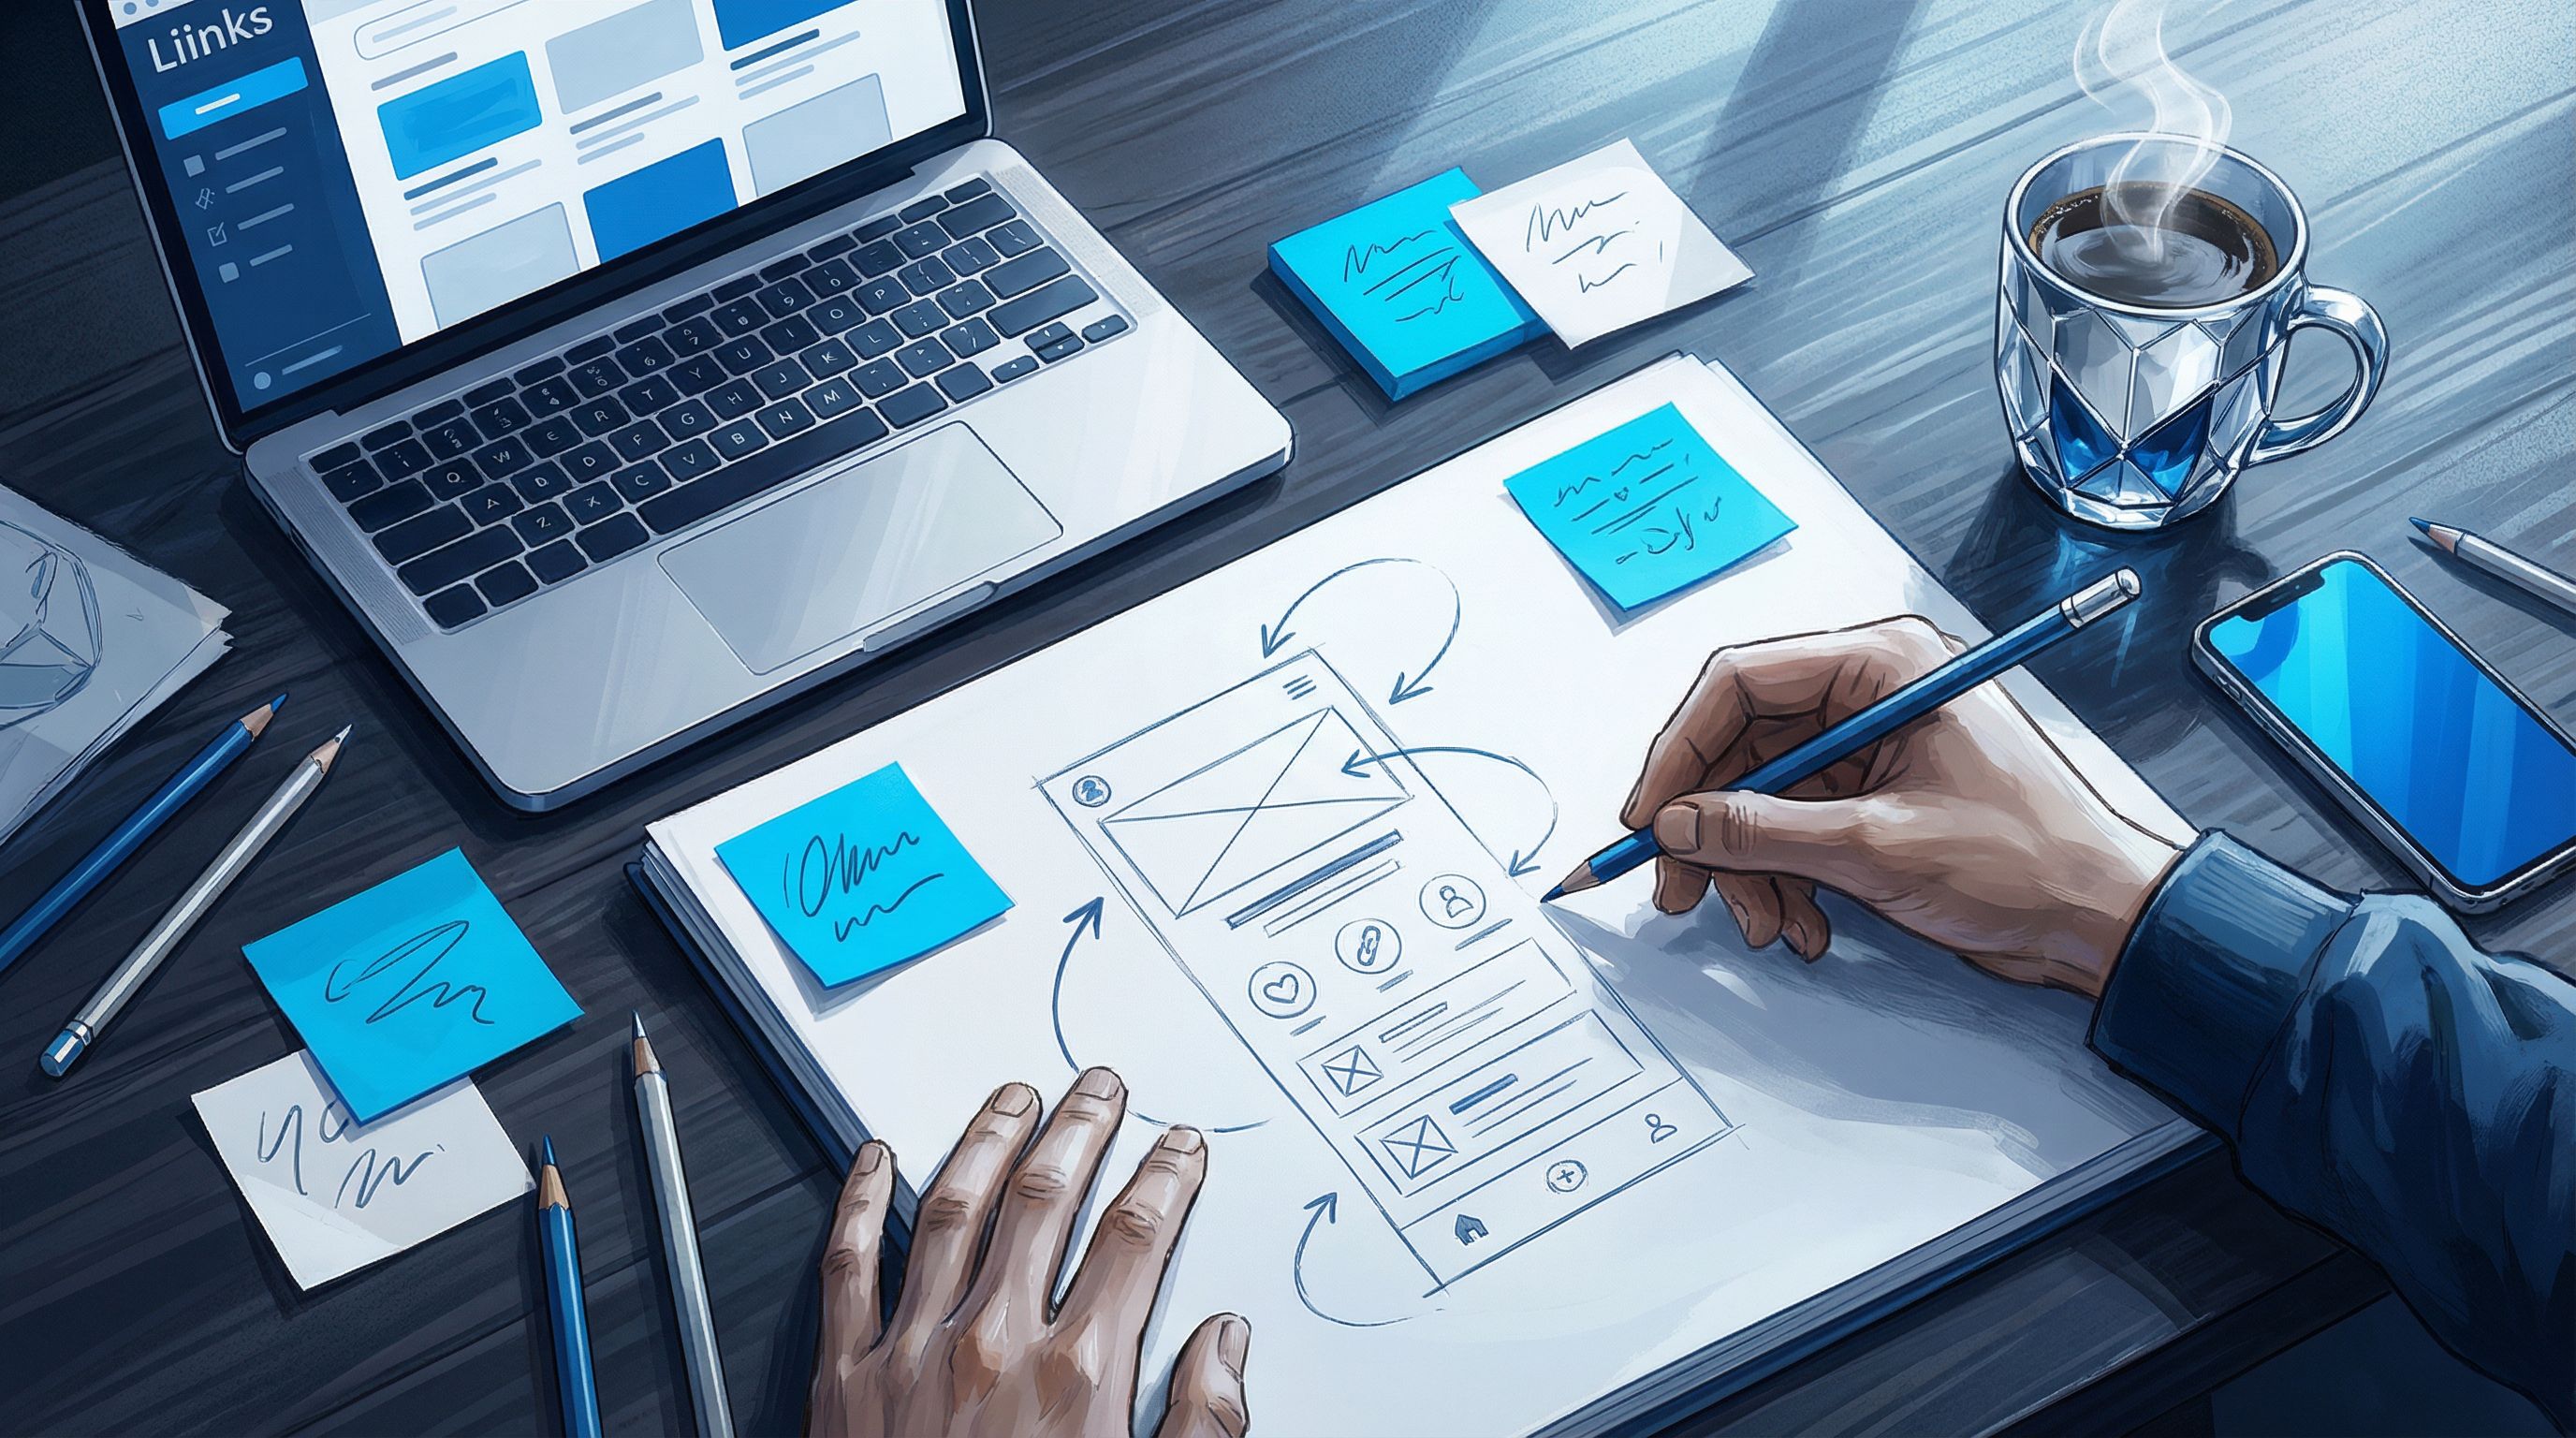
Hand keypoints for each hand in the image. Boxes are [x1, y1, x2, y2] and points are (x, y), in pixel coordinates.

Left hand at [808, 1068, 1249, 1437]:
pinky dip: (860, 1201)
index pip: (1136, 1236)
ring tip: (1012, 1097)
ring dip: (988, 1137)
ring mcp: (911, 1355)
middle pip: (1047, 1198)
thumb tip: (1223, 1346)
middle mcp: (993, 1348)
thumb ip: (1201, 1426)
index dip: (1166, 1175)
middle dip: (1082, 1127)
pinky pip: (848, 1266)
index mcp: (1078, 1380)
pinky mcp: (843, 1380)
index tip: (1179, 1149)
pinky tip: (875, 1159)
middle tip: (1100, 1088)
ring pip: (952, 1207)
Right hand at [1622, 616, 2182, 997]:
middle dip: (1711, 826)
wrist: (2102, 918)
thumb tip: (1680, 824)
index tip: (1650, 815)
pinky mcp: (1873, 794)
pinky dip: (1785, 877)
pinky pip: (1794, 827)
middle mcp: (1870, 692)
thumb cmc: (2031, 861)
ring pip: (1762, 797)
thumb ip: (1765, 832)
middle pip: (1743, 746)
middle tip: (1680, 889)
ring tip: (1769, 924)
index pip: (1740, 682)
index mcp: (1883, 664)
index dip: (1681, 751)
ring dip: (1750, 867)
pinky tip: (1802, 921)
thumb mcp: (1878, 847)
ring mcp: (1871, 745)